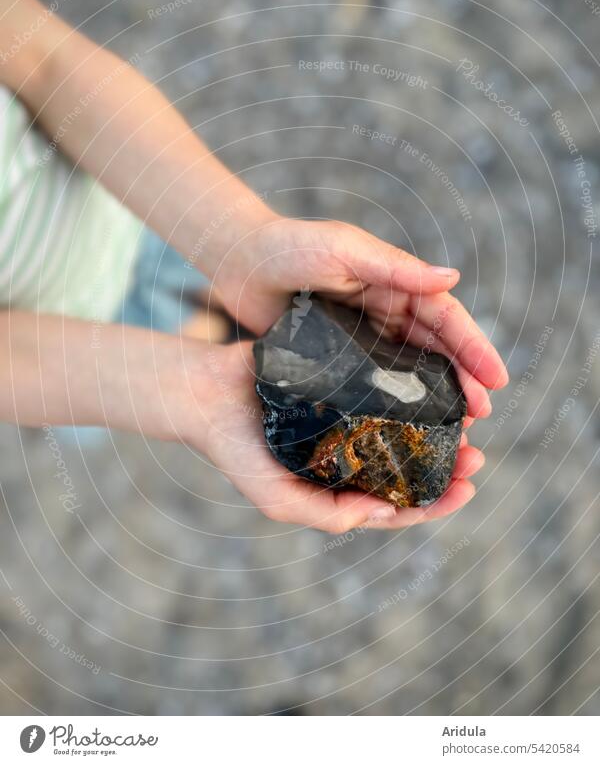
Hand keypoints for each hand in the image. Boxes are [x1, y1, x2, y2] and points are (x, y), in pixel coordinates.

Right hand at [194, 342, 488, 532]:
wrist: (207, 393)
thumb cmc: (237, 449)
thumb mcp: (277, 498)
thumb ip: (327, 514)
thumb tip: (384, 515)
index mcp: (338, 488)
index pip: (397, 505)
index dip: (436, 502)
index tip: (467, 487)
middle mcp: (349, 454)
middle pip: (409, 466)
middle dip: (447, 465)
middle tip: (475, 453)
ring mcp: (348, 418)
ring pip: (404, 427)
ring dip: (437, 427)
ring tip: (466, 418)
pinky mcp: (344, 382)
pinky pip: (384, 387)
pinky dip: (411, 389)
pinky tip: (433, 381)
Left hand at [211, 217, 507, 422]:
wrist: (237, 261)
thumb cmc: (288, 246)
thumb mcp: (342, 249)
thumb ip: (394, 265)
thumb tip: (453, 278)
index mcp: (394, 282)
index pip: (445, 318)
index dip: (474, 347)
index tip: (497, 379)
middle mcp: (385, 310)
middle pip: (435, 350)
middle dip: (463, 381)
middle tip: (482, 416)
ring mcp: (363, 336)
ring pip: (410, 372)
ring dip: (435, 399)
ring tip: (455, 430)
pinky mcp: (337, 358)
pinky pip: (374, 385)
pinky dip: (395, 406)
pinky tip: (403, 430)